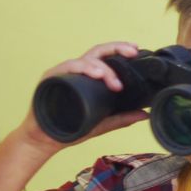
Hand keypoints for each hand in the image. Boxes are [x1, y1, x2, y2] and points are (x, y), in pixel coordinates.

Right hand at [16, 42, 148, 155]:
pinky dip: (83, 68)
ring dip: (102, 68)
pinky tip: (95, 74)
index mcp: (89, 77)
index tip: (136, 50)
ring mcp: (64, 73)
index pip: (106, 57)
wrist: (45, 141)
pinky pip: (68, 67)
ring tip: (114, 81)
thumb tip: (145, 114)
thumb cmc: (71, 128)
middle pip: (98, 52)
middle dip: (116, 48)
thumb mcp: (103, 123)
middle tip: (132, 53)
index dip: (120, 50)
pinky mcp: (51, 78)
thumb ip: (123, 118)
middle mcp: (77, 71)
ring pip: (85, 60)